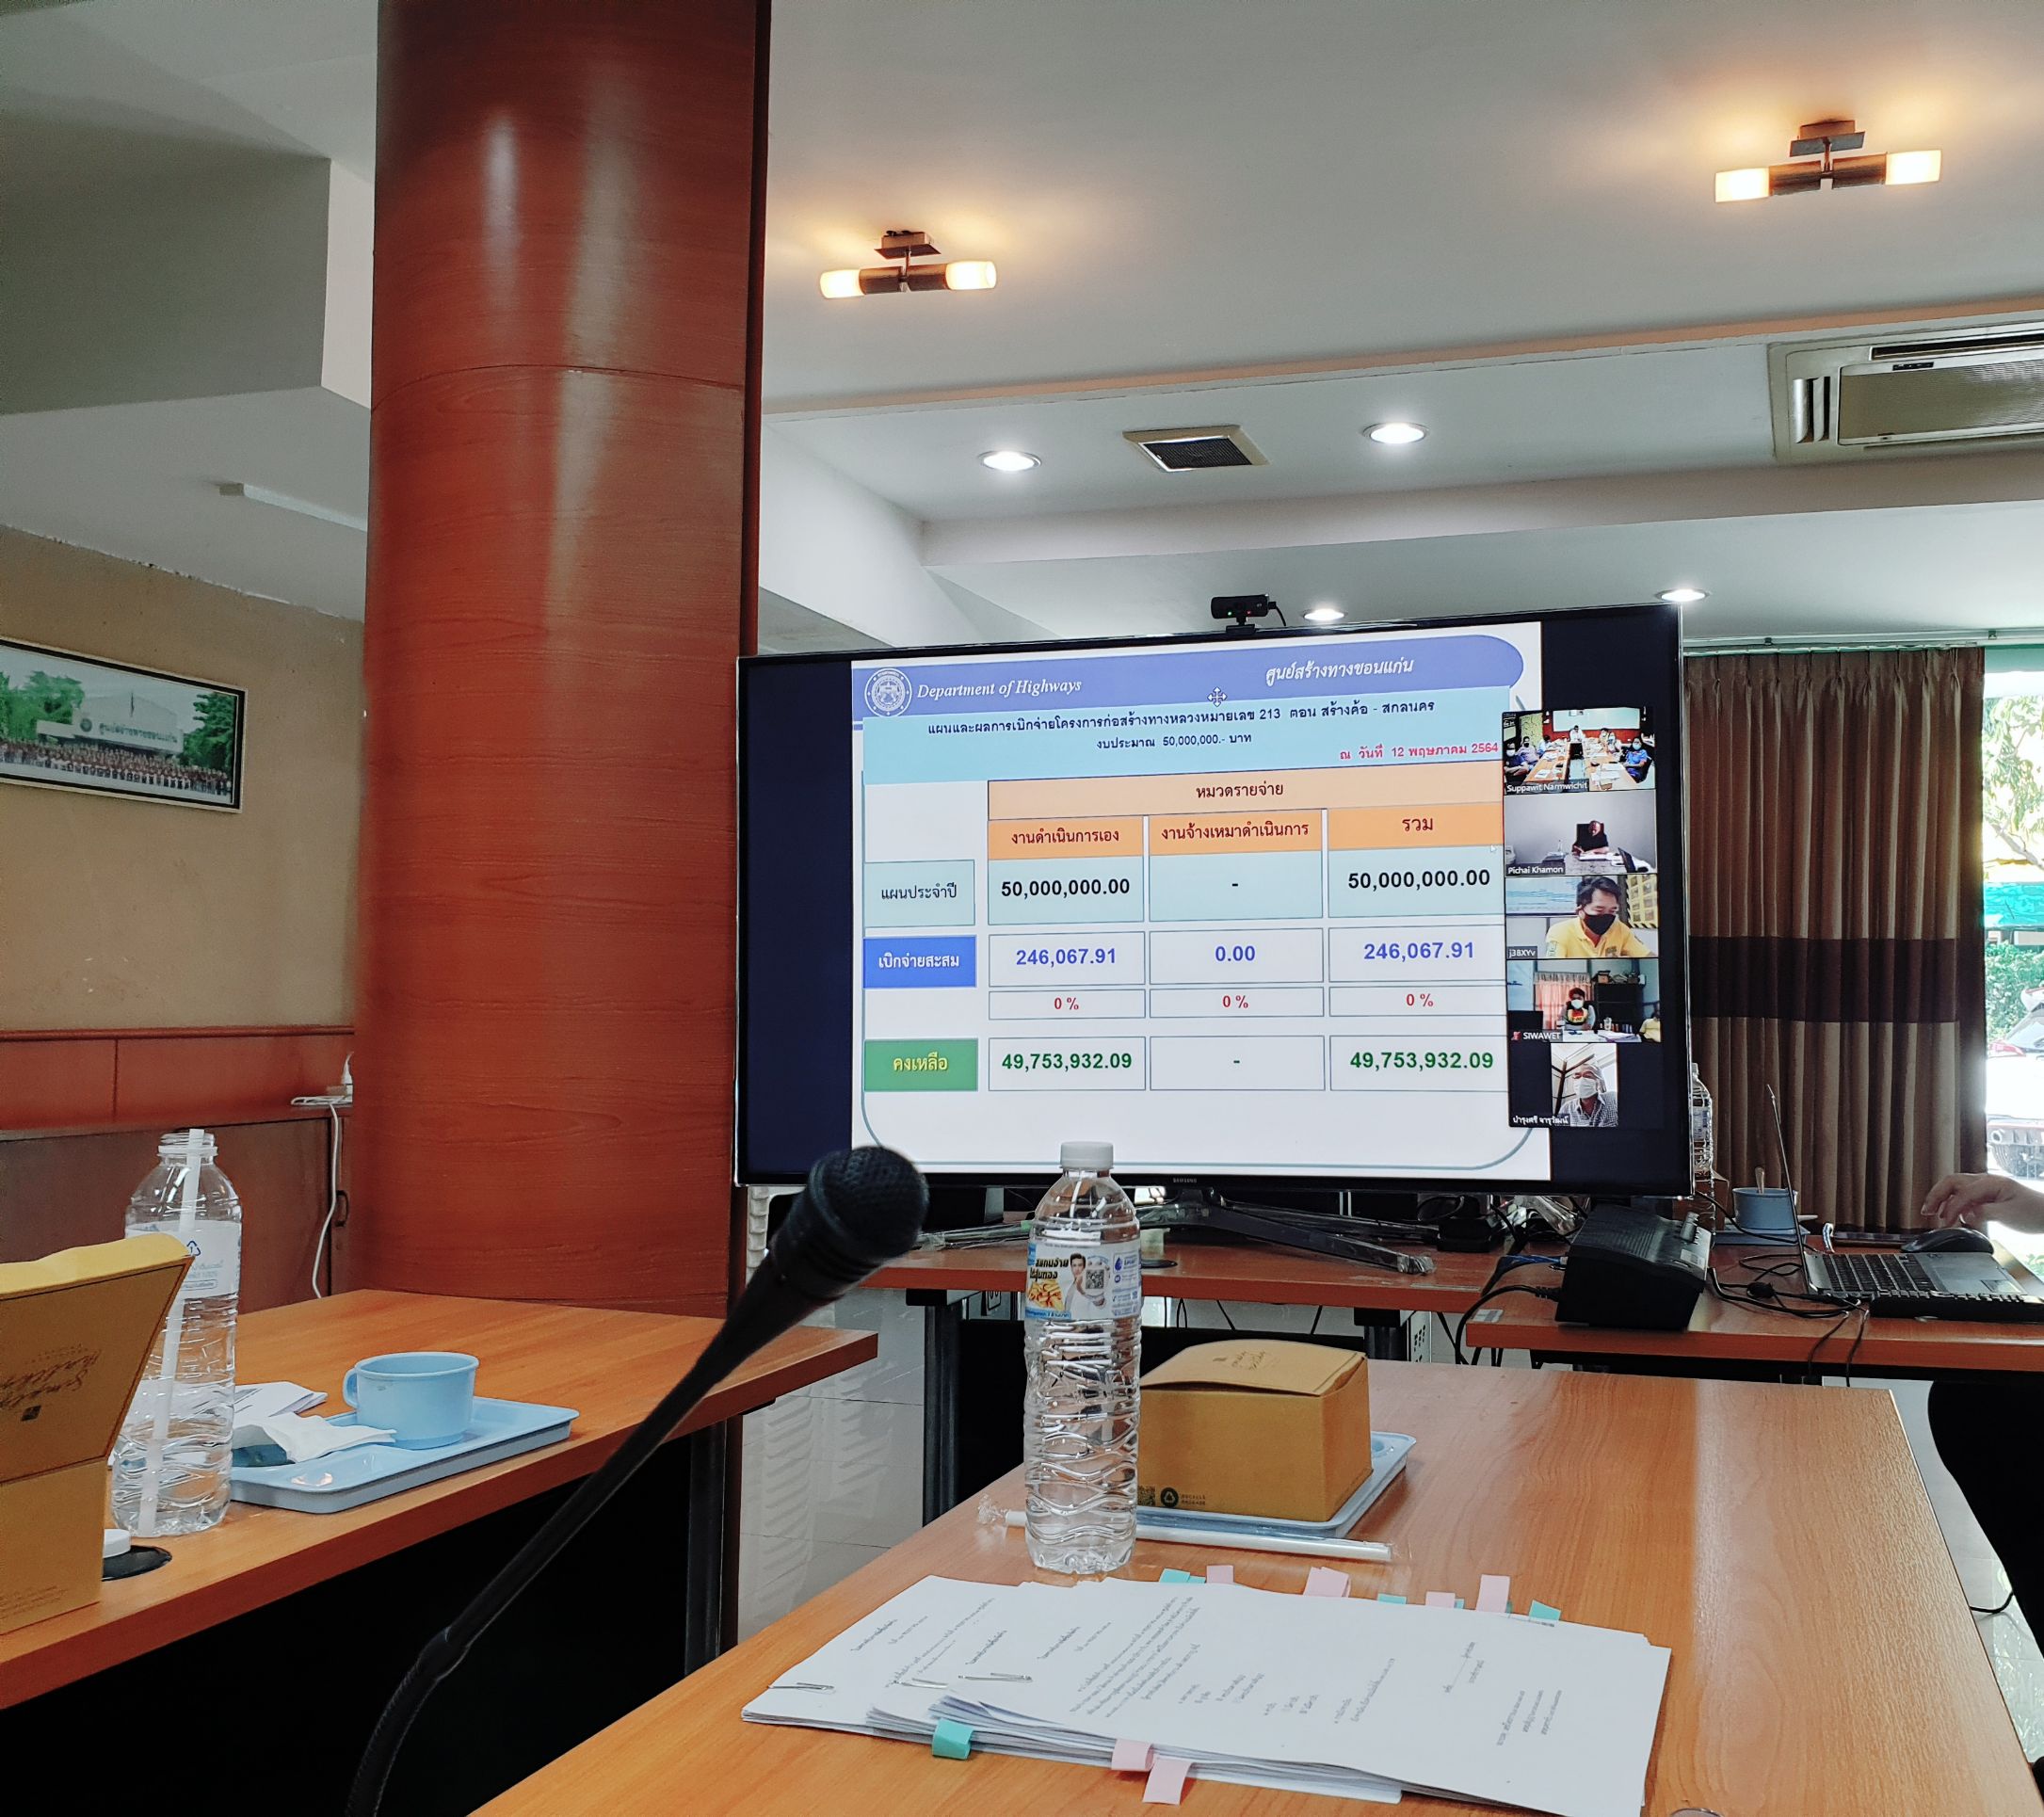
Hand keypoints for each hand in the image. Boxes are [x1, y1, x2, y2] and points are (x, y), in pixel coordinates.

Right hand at [1920, 1172, 2043, 1233]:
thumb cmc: (2034, 1212)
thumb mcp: (2009, 1214)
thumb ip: (1984, 1213)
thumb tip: (1964, 1215)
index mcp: (1991, 1183)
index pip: (1962, 1192)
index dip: (1951, 1207)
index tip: (1944, 1222)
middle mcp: (1985, 1182)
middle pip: (1952, 1183)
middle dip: (1936, 1196)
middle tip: (1926, 1211)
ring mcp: (1985, 1188)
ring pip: (1955, 1187)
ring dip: (1941, 1198)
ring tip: (1931, 1212)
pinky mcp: (1986, 1196)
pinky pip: (1963, 1195)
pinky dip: (1952, 1203)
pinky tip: (1950, 1214)